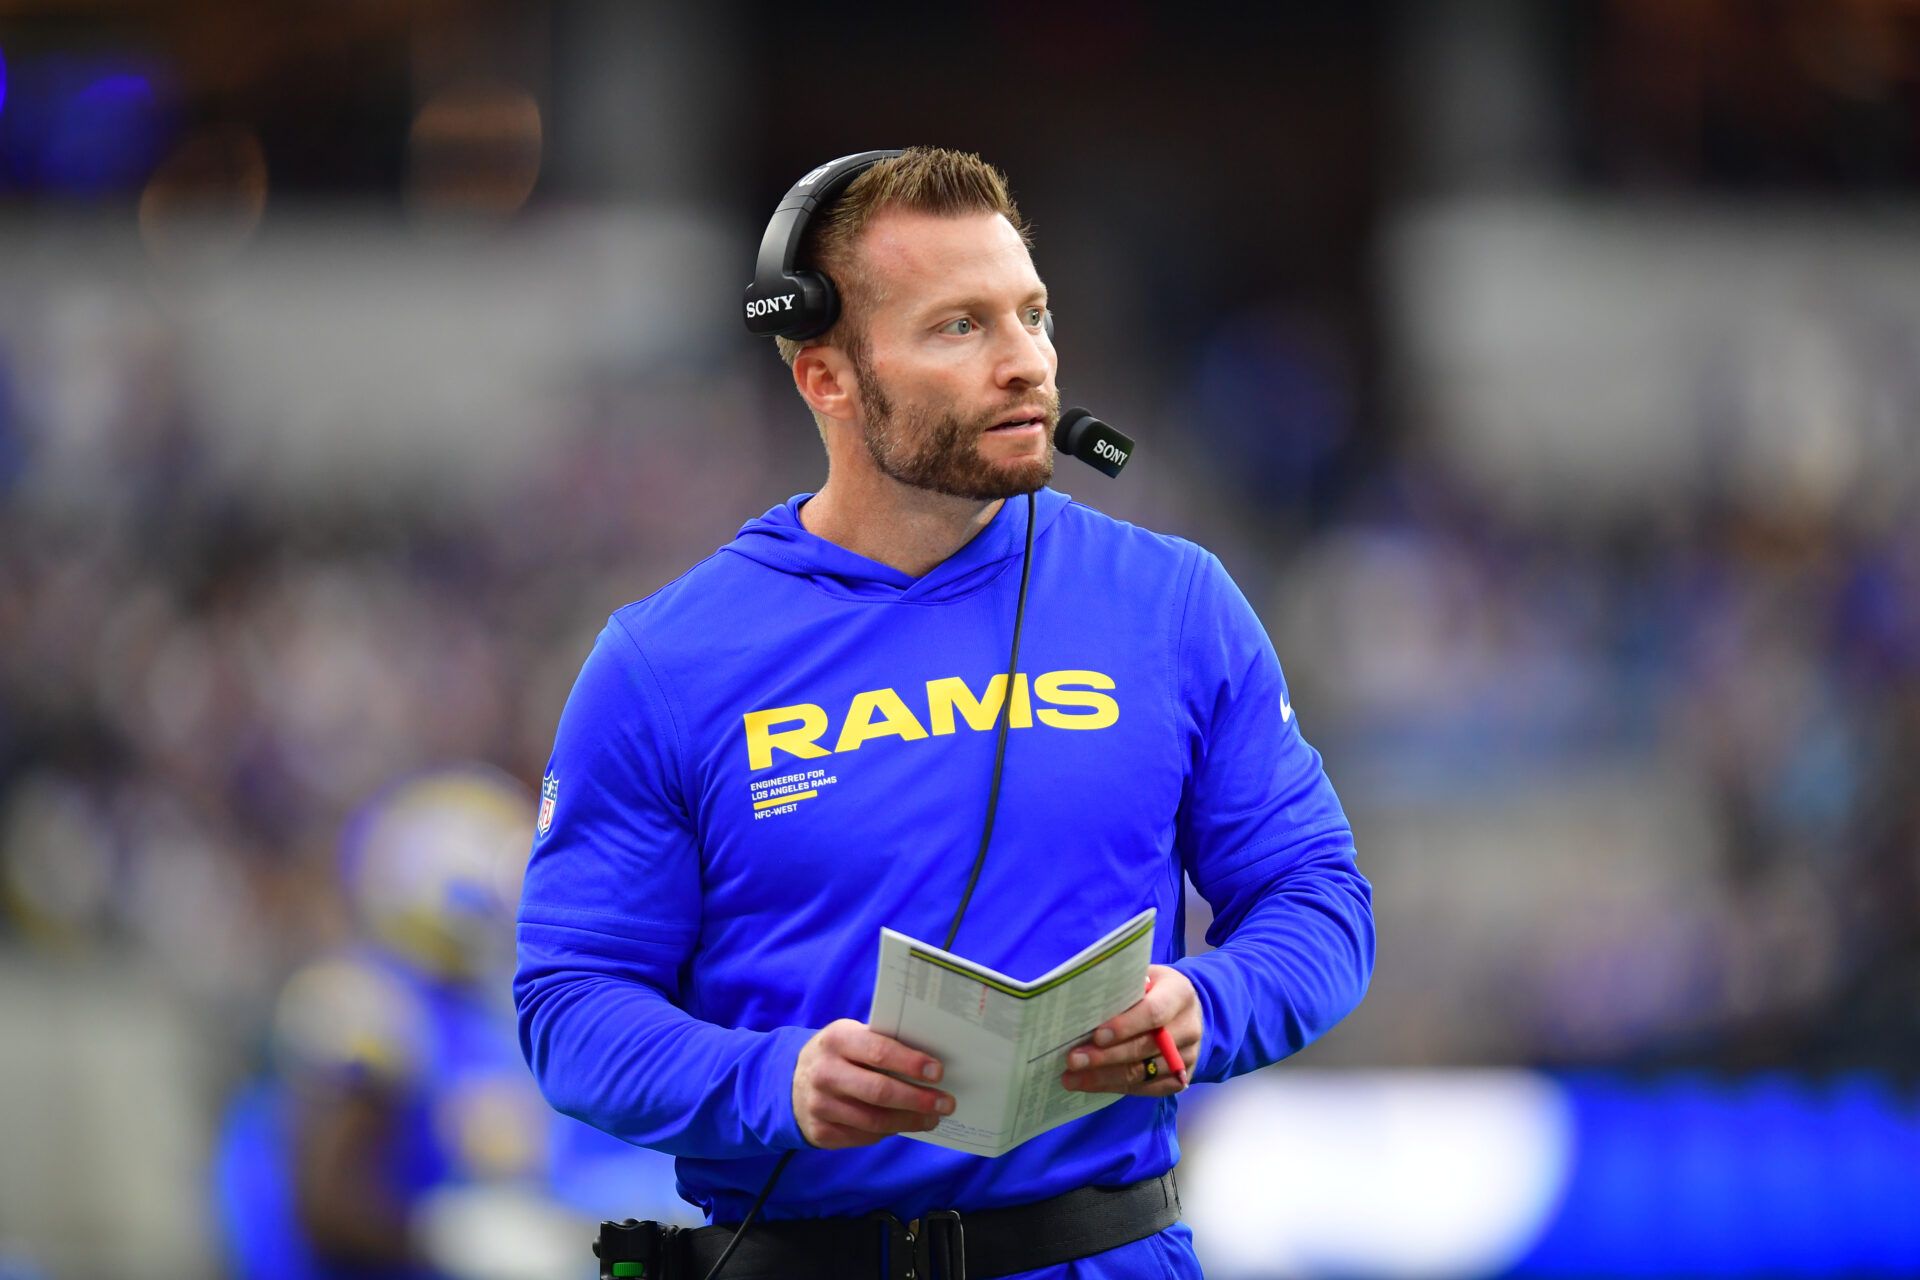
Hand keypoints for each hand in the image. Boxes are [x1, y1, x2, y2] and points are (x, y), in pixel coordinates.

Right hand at [792, 1019, 953, 1148]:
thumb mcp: (851, 1037)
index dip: (911, 1063)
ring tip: (932, 1118)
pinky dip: (889, 1132)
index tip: (938, 1072)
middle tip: (945, 1103)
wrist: (789, 1083)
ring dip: (910, 1121)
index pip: (879, 1052)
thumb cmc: (837, 1056)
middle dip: (918, 1099)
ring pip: (875, 1121)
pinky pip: (864, 1137)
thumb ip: (881, 1043)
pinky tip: (903, 1125)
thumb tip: (929, 1061)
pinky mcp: (821, 1132)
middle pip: (880, 1092)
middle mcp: (825, 1073)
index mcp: (837, 1040)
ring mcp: (820, 1105)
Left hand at [1060, 965, 1201, 1096]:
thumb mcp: (1143, 977)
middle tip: (1073, 1060)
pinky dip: (1115, 1087)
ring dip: (1104, 1077)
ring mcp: (1187, 1056)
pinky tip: (1090, 1085)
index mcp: (1179, 994)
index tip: (1096, 1036)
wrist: (1185, 1010)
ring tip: (1072, 1077)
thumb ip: (1122, 988)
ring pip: (1143, 1073)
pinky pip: (1146, 1089)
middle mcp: (1188, 1027)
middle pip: (1145, 1047)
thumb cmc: (1154, 989)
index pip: (1154, 1013)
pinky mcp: (1180, 1078)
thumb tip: (1084, 1005)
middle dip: (1105, 1057)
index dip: (1125, 1026)